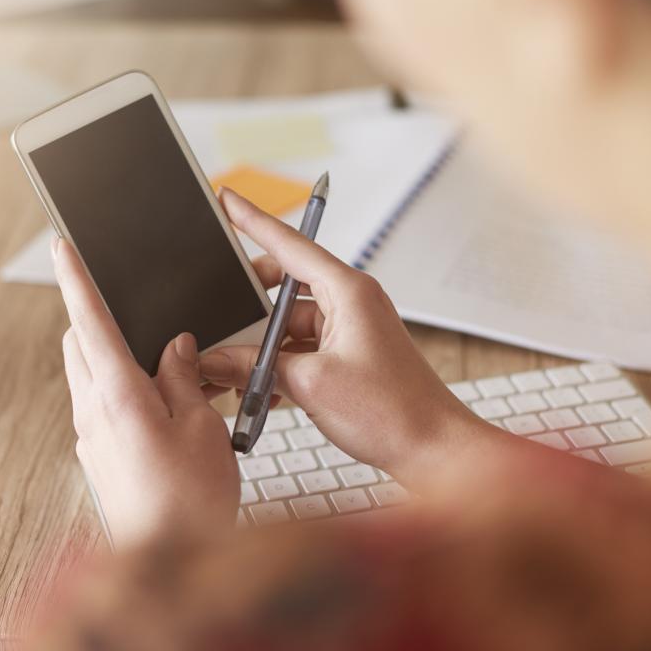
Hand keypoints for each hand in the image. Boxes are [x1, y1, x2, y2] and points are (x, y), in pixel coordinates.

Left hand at [53, 237, 239, 547]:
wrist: (170, 562)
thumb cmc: (192, 502)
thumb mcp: (202, 427)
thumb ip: (182, 377)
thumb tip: (174, 347)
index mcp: (118, 395)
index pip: (89, 321)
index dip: (75, 279)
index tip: (62, 247)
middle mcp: (93, 413)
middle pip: (82, 345)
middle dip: (99, 318)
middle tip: (135, 308)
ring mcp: (91, 438)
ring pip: (91, 376)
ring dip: (115, 357)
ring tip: (170, 367)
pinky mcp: (98, 458)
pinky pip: (102, 407)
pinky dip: (123, 391)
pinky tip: (165, 405)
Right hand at [200, 189, 497, 489]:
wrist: (435, 451)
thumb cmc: (393, 413)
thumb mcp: (310, 384)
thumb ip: (254, 367)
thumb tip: (214, 361)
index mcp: (348, 291)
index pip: (290, 243)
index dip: (252, 220)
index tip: (226, 198)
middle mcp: (351, 303)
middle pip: (283, 285)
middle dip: (247, 302)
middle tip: (217, 313)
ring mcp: (350, 330)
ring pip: (287, 323)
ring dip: (261, 346)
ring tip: (231, 370)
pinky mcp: (348, 356)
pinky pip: (300, 348)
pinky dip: (277, 365)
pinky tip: (257, 390)